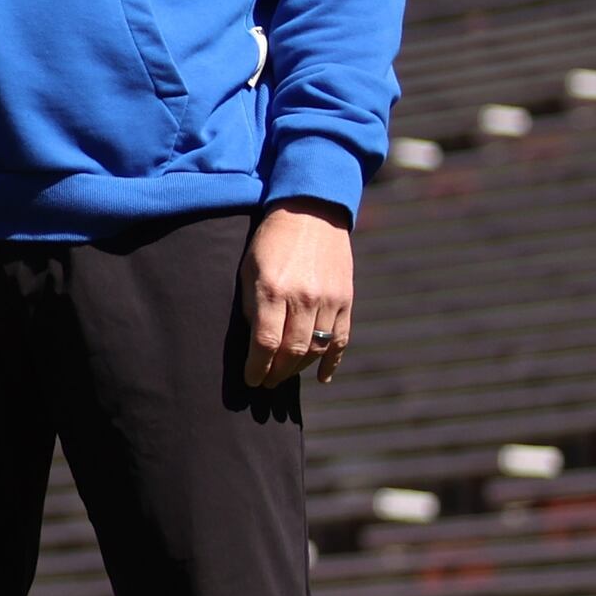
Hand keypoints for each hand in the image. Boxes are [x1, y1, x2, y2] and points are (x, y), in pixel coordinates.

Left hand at [240, 200, 354, 387]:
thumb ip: (250, 306)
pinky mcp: (347, 299)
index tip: (251, 380)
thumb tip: (254, 345)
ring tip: (284, 375)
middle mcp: (303, 297)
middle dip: (276, 373)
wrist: (310, 212)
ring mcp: (329, 299)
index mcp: (272, 289)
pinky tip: (321, 378)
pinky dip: (332, 363)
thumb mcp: (248, 269)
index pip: (265, 343)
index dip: (257, 368)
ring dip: (299, 369)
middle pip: (291, 351)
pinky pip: (341, 340)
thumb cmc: (269, 242)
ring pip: (316, 349)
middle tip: (266, 383)